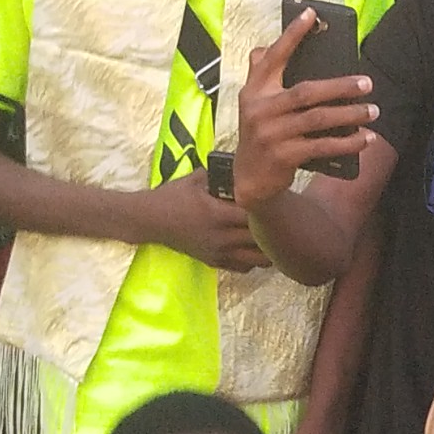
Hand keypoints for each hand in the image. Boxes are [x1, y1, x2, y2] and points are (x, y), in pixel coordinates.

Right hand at [144, 169, 268, 269]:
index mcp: (218, 214)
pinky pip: (244, 267)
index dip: (270, 208)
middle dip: (274, 229)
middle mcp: (221, 237)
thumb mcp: (197, 178)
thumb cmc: (173, 195)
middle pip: (261, 240)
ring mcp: (218, 253)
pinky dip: (253, 259)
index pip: (256, 215)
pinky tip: (253, 246)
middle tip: (282, 217)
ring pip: (257, 260)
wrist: (151, 220)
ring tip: (271, 234)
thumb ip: (223, 173)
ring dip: (267, 248)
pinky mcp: (214, 262)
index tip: (276, 199)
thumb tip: (246, 165)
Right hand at [234, 15, 376, 205]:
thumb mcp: (252, 104)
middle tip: (368, 83)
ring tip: (373, 111)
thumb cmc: (259, 134)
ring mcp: (271, 134)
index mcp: (254, 90)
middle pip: (307, 91)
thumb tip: (262, 47)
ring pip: (318, 119)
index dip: (291, 35)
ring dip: (350, 115)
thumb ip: (258, 76)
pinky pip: (321, 146)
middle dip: (340, 86)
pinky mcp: (283, 156)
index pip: (273, 57)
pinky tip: (365, 138)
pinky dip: (346, 142)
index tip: (311, 15)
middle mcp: (260, 109)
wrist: (248, 180)